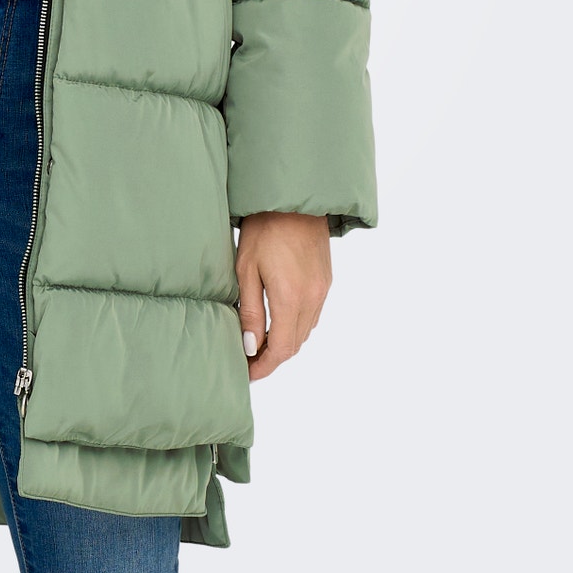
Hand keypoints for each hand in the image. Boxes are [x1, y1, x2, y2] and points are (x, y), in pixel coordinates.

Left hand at [235, 212, 331, 381]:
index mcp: (290, 298)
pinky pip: (313, 315)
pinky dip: (296, 326)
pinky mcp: (326, 281)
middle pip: (295, 344)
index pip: (281, 349)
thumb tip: (251, 346)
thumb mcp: (247, 269)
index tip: (247, 373)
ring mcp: (323, 291)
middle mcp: (312, 299)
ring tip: (260, 343)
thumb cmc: (264, 229)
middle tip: (250, 361)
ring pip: (305, 332)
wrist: (293, 199)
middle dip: (273, 358)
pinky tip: (279, 321)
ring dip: (285, 342)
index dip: (264, 366)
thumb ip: (250, 311)